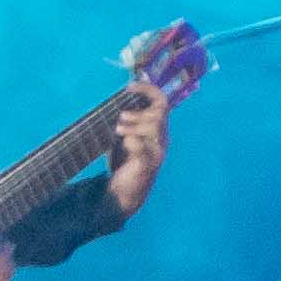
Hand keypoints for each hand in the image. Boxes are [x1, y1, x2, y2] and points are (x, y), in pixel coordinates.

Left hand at [103, 88, 170, 219]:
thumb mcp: (126, 136)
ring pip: (154, 128)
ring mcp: (156, 154)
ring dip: (133, 125)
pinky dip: (133, 142)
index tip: (129, 87)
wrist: (125, 193)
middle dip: (137, 114)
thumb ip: (127, 119)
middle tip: (120, 120)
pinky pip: (143, 149)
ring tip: (118, 131)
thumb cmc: (125, 162)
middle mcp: (161, 140)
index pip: (162, 103)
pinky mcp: (147, 166)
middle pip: (159, 115)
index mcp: (158, 130)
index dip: (148, 90)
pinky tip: (125, 143)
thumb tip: (119, 96)